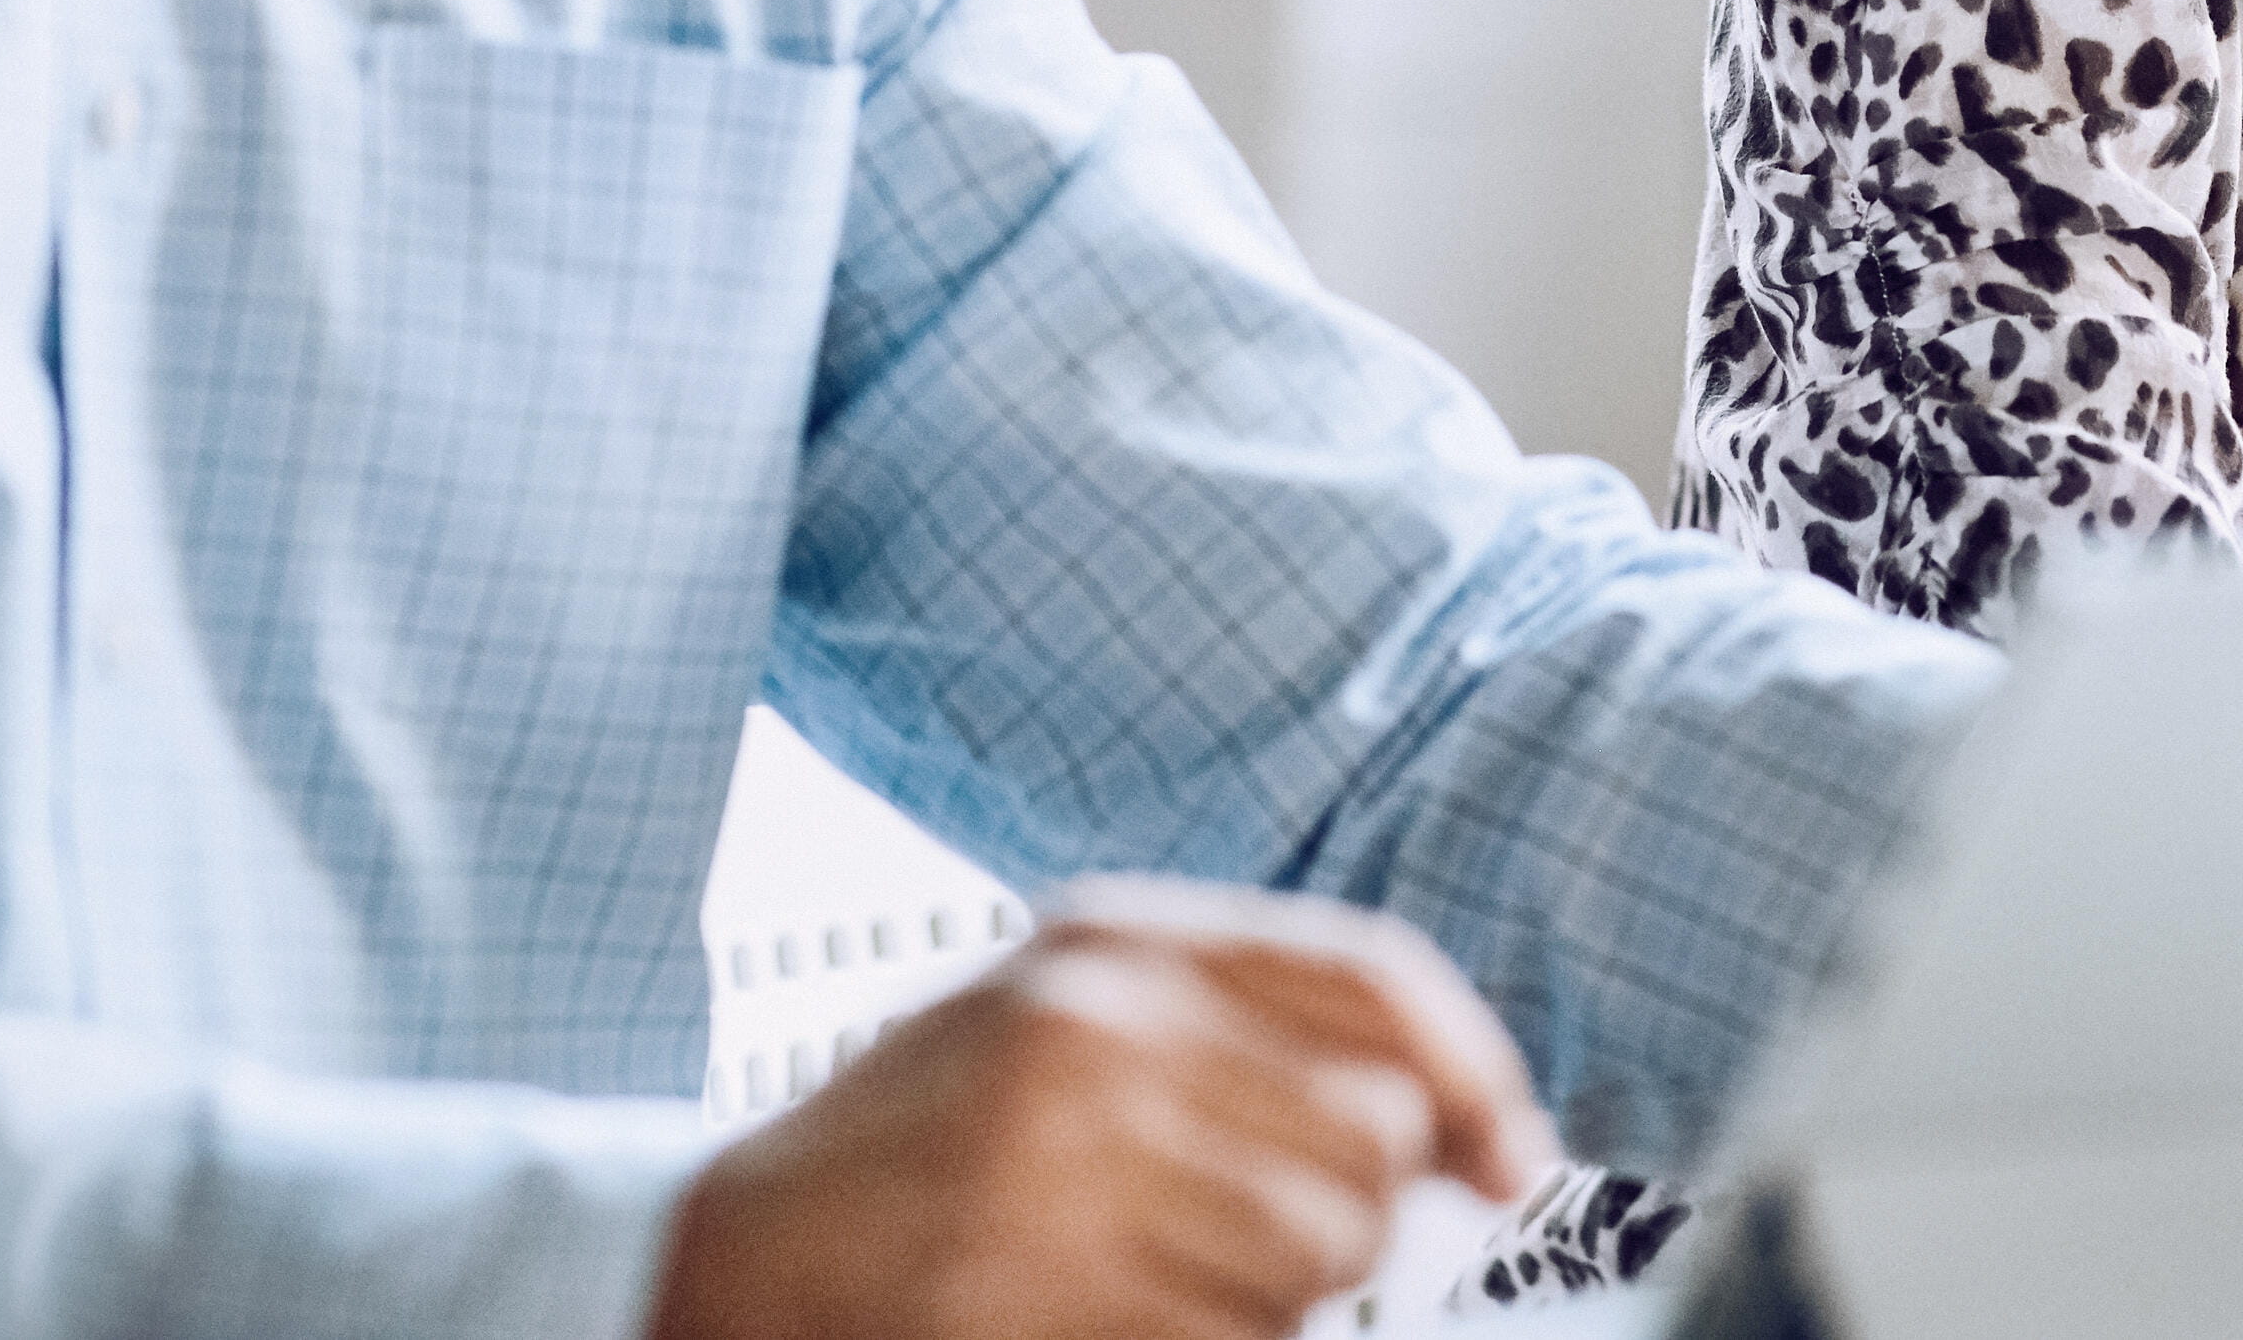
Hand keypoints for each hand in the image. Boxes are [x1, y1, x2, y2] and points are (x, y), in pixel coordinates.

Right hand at [647, 876, 1551, 1339]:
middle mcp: (1101, 1025)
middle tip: (1239, 1251)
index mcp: (1113, 942)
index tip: (1511, 1162)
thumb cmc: (921, 1156)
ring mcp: (1069, 1152)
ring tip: (1149, 1286)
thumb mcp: (1061, 1031)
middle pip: (1372, 1140)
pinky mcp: (1042, 1277)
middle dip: (1347, 1223)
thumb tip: (1454, 1134)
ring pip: (1320, 1252)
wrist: (731, 1260)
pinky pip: (1236, 1339)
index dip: (1474, 1073)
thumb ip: (1233, 1042)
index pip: (1371, 979)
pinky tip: (1110, 1324)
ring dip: (1271, 1303)